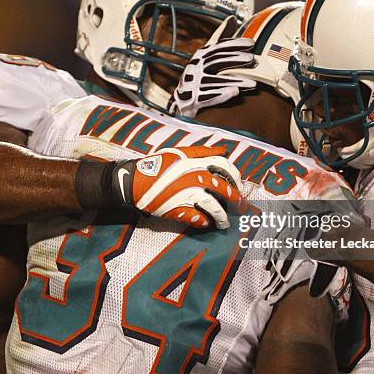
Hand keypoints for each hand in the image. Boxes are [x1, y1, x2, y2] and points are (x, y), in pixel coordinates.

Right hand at [111, 146, 243, 228]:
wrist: (134, 181)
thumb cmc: (156, 165)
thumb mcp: (179, 152)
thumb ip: (202, 151)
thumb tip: (224, 149)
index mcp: (195, 161)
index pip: (224, 165)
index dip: (235, 176)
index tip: (238, 184)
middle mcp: (193, 177)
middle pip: (224, 188)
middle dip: (236, 200)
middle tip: (240, 208)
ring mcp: (186, 194)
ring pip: (214, 207)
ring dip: (222, 216)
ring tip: (225, 222)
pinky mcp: (177, 209)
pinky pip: (197, 218)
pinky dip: (203, 222)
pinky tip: (206, 223)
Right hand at [168, 16, 256, 117]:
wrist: (182, 101)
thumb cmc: (199, 75)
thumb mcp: (206, 56)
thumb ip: (219, 39)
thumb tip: (231, 18)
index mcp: (200, 56)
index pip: (218, 47)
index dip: (235, 44)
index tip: (251, 43)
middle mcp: (195, 68)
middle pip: (217, 61)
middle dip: (235, 59)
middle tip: (252, 60)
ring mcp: (193, 84)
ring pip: (216, 80)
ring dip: (235, 80)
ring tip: (253, 84)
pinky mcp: (193, 99)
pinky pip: (208, 97)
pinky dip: (222, 95)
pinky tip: (236, 93)